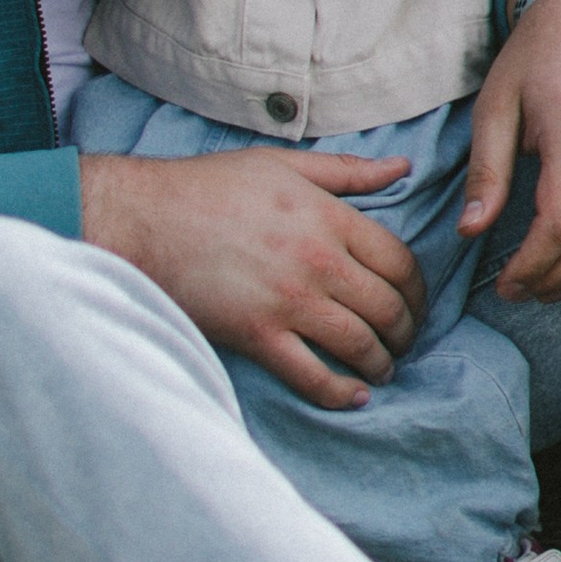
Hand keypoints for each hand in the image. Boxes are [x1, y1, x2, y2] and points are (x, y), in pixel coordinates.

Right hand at [78, 145, 422, 408]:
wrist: (144, 219)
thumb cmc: (209, 187)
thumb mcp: (282, 165)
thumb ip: (347, 171)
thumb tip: (402, 167)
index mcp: (328, 218)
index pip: (400, 262)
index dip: (417, 290)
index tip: (414, 303)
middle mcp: (318, 261)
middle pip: (388, 307)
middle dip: (405, 331)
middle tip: (402, 340)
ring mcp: (289, 302)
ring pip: (359, 345)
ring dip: (381, 363)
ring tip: (382, 369)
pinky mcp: (258, 335)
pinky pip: (312, 375)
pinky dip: (339, 392)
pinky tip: (353, 396)